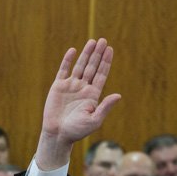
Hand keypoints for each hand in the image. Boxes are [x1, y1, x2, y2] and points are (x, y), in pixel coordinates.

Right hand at [35, 38, 120, 169]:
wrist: (58, 135)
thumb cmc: (77, 131)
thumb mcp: (94, 120)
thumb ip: (105, 107)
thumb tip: (118, 95)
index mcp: (93, 95)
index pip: (101, 75)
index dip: (105, 62)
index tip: (110, 50)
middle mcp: (83, 88)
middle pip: (92, 67)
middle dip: (97, 54)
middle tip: (103, 40)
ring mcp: (70, 86)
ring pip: (80, 66)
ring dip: (86, 54)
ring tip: (92, 42)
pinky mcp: (58, 86)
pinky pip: (63, 70)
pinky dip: (68, 60)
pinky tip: (73, 51)